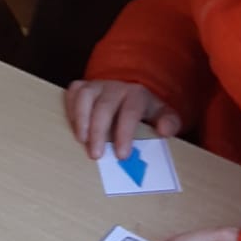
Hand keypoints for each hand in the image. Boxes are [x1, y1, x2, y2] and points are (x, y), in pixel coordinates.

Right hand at [65, 79, 181, 160]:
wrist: (131, 91)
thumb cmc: (145, 110)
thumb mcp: (163, 115)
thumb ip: (169, 123)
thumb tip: (164, 130)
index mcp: (137, 95)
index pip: (130, 112)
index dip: (125, 133)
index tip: (122, 155)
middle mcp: (116, 87)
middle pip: (104, 106)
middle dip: (99, 131)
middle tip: (96, 155)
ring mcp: (97, 85)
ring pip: (85, 95)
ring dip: (81, 119)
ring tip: (81, 140)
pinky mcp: (83, 86)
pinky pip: (73, 92)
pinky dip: (71, 109)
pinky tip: (75, 128)